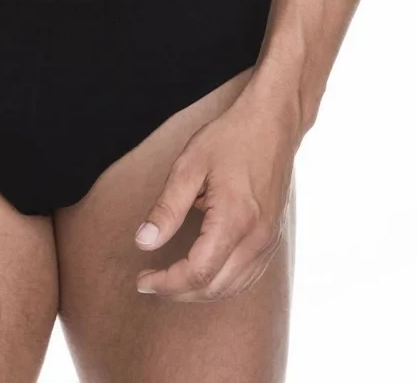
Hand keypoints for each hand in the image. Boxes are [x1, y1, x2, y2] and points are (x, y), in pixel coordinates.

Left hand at [133, 90, 295, 302]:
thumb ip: (167, 208)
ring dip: (199, 293)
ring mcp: (269, 241)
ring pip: (232, 288)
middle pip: (214, 288)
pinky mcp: (273, 238)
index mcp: (234, 220)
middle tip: (150, 282)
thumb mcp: (189, 166)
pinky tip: (202, 274)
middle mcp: (256, 238)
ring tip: (170, 281)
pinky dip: (221, 284)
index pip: (197, 273)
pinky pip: (247, 276)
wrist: (273, 123)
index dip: (166, 283)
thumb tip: (143, 242)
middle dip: (178, 292)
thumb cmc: (230, 138)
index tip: (142, 279)